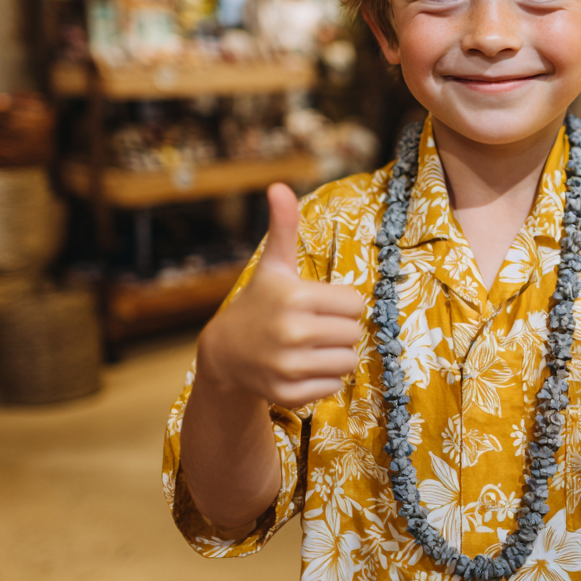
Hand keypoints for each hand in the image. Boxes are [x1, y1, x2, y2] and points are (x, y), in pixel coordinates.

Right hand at [196, 183, 364, 409]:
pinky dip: (324, 378)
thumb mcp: (274, 265)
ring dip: (336, 354)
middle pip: (354, 333)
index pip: (355, 303)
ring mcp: (288, 366)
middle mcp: (292, 332)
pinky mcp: (288, 394)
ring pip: (348, 361)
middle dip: (340, 328)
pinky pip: (333, 386)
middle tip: (316, 325)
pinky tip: (302, 366)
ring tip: (311, 346)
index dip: (341, 303)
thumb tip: (278, 186)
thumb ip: (283, 227)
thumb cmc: (259, 302)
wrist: (224, 352)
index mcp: (295, 297)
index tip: (320, 303)